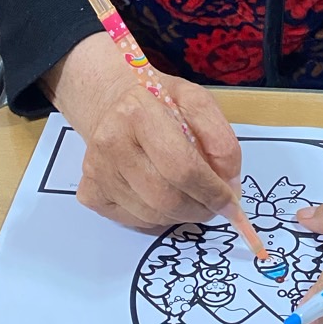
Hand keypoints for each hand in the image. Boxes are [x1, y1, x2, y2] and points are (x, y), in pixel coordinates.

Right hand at [43, 32, 240, 228]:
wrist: (114, 102)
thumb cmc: (161, 101)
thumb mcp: (197, 102)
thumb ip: (220, 139)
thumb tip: (230, 186)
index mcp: (139, 112)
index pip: (182, 167)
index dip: (212, 192)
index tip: (232, 204)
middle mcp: (111, 142)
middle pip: (166, 198)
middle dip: (200, 209)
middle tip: (215, 205)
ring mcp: (97, 170)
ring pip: (152, 215)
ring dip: (181, 214)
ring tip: (191, 195)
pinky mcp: (90, 192)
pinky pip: (134, 221)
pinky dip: (159, 218)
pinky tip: (162, 194)